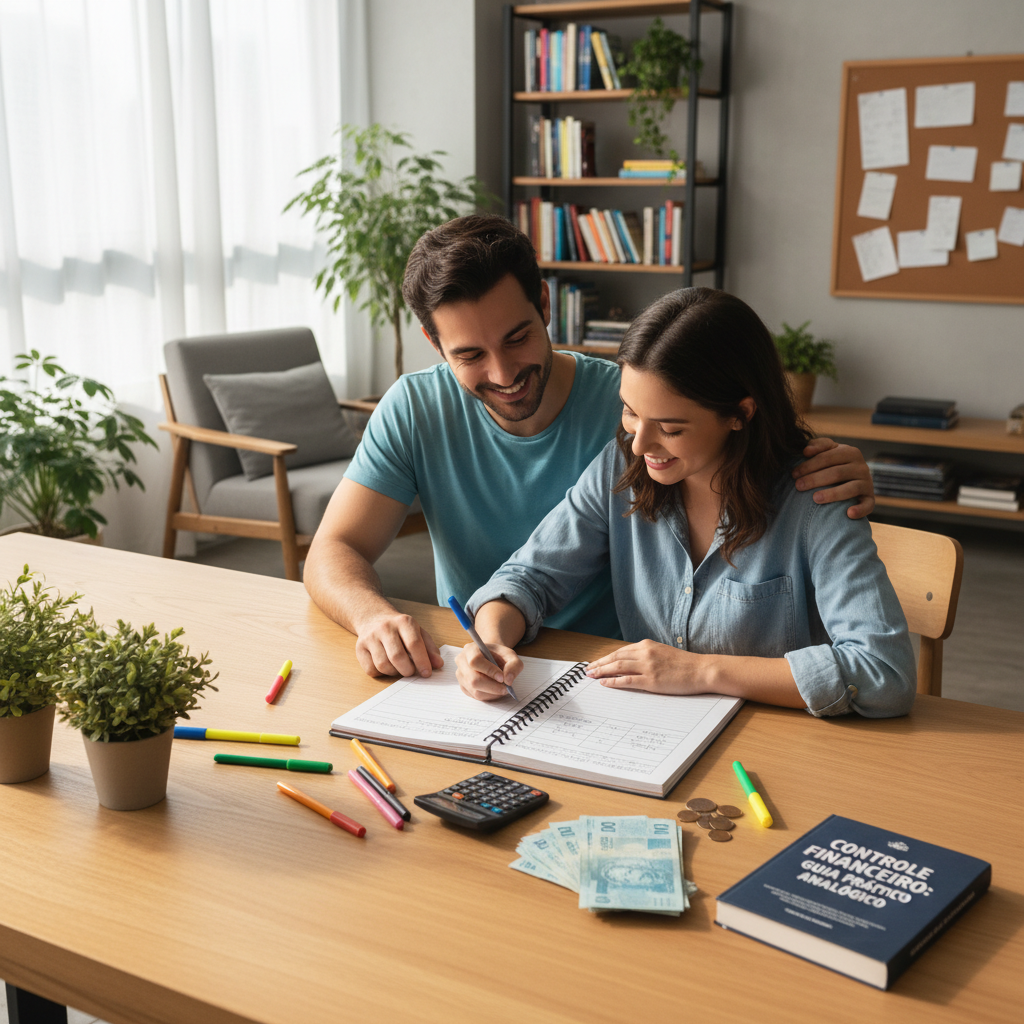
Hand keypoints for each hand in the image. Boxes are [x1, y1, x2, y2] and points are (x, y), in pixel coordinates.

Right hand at [354, 612, 443, 677]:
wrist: (374, 618)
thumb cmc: (401, 630)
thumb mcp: (418, 633)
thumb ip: (430, 648)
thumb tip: (438, 665)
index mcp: (404, 622)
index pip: (414, 644)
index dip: (422, 661)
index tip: (427, 673)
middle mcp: (385, 628)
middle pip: (397, 656)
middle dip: (408, 670)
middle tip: (411, 672)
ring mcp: (370, 637)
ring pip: (383, 665)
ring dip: (394, 672)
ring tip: (399, 668)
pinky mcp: (359, 648)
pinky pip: (371, 669)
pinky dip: (381, 673)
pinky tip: (387, 666)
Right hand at [455, 642, 522, 700]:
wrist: (490, 658)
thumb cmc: (498, 656)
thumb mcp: (510, 655)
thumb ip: (514, 664)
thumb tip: (508, 680)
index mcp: (470, 649)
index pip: (475, 661)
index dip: (489, 671)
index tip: (502, 677)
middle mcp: (461, 662)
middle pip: (473, 680)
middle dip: (492, 687)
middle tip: (505, 688)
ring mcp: (460, 675)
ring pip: (475, 691)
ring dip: (492, 693)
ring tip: (502, 688)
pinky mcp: (463, 686)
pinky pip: (475, 696)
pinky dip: (488, 696)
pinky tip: (495, 690)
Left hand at [585, 639, 709, 693]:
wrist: (702, 670)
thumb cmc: (685, 664)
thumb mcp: (662, 653)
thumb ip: (646, 655)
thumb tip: (630, 662)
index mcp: (647, 645)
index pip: (620, 651)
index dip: (605, 657)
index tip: (595, 662)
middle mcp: (644, 653)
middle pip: (615, 658)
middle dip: (599, 664)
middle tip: (587, 670)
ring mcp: (647, 666)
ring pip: (617, 667)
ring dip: (602, 672)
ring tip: (591, 676)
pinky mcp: (651, 680)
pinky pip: (627, 680)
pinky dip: (613, 681)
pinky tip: (604, 683)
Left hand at [792, 437, 874, 518]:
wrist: (855, 479)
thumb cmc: (835, 464)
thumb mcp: (828, 452)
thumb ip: (818, 446)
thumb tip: (806, 450)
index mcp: (850, 452)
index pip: (827, 457)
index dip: (809, 465)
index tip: (794, 474)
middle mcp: (861, 467)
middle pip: (837, 473)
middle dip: (815, 479)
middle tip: (798, 486)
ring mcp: (867, 483)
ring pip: (851, 488)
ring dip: (833, 494)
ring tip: (815, 498)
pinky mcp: (870, 499)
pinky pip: (867, 505)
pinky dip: (860, 510)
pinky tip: (848, 514)